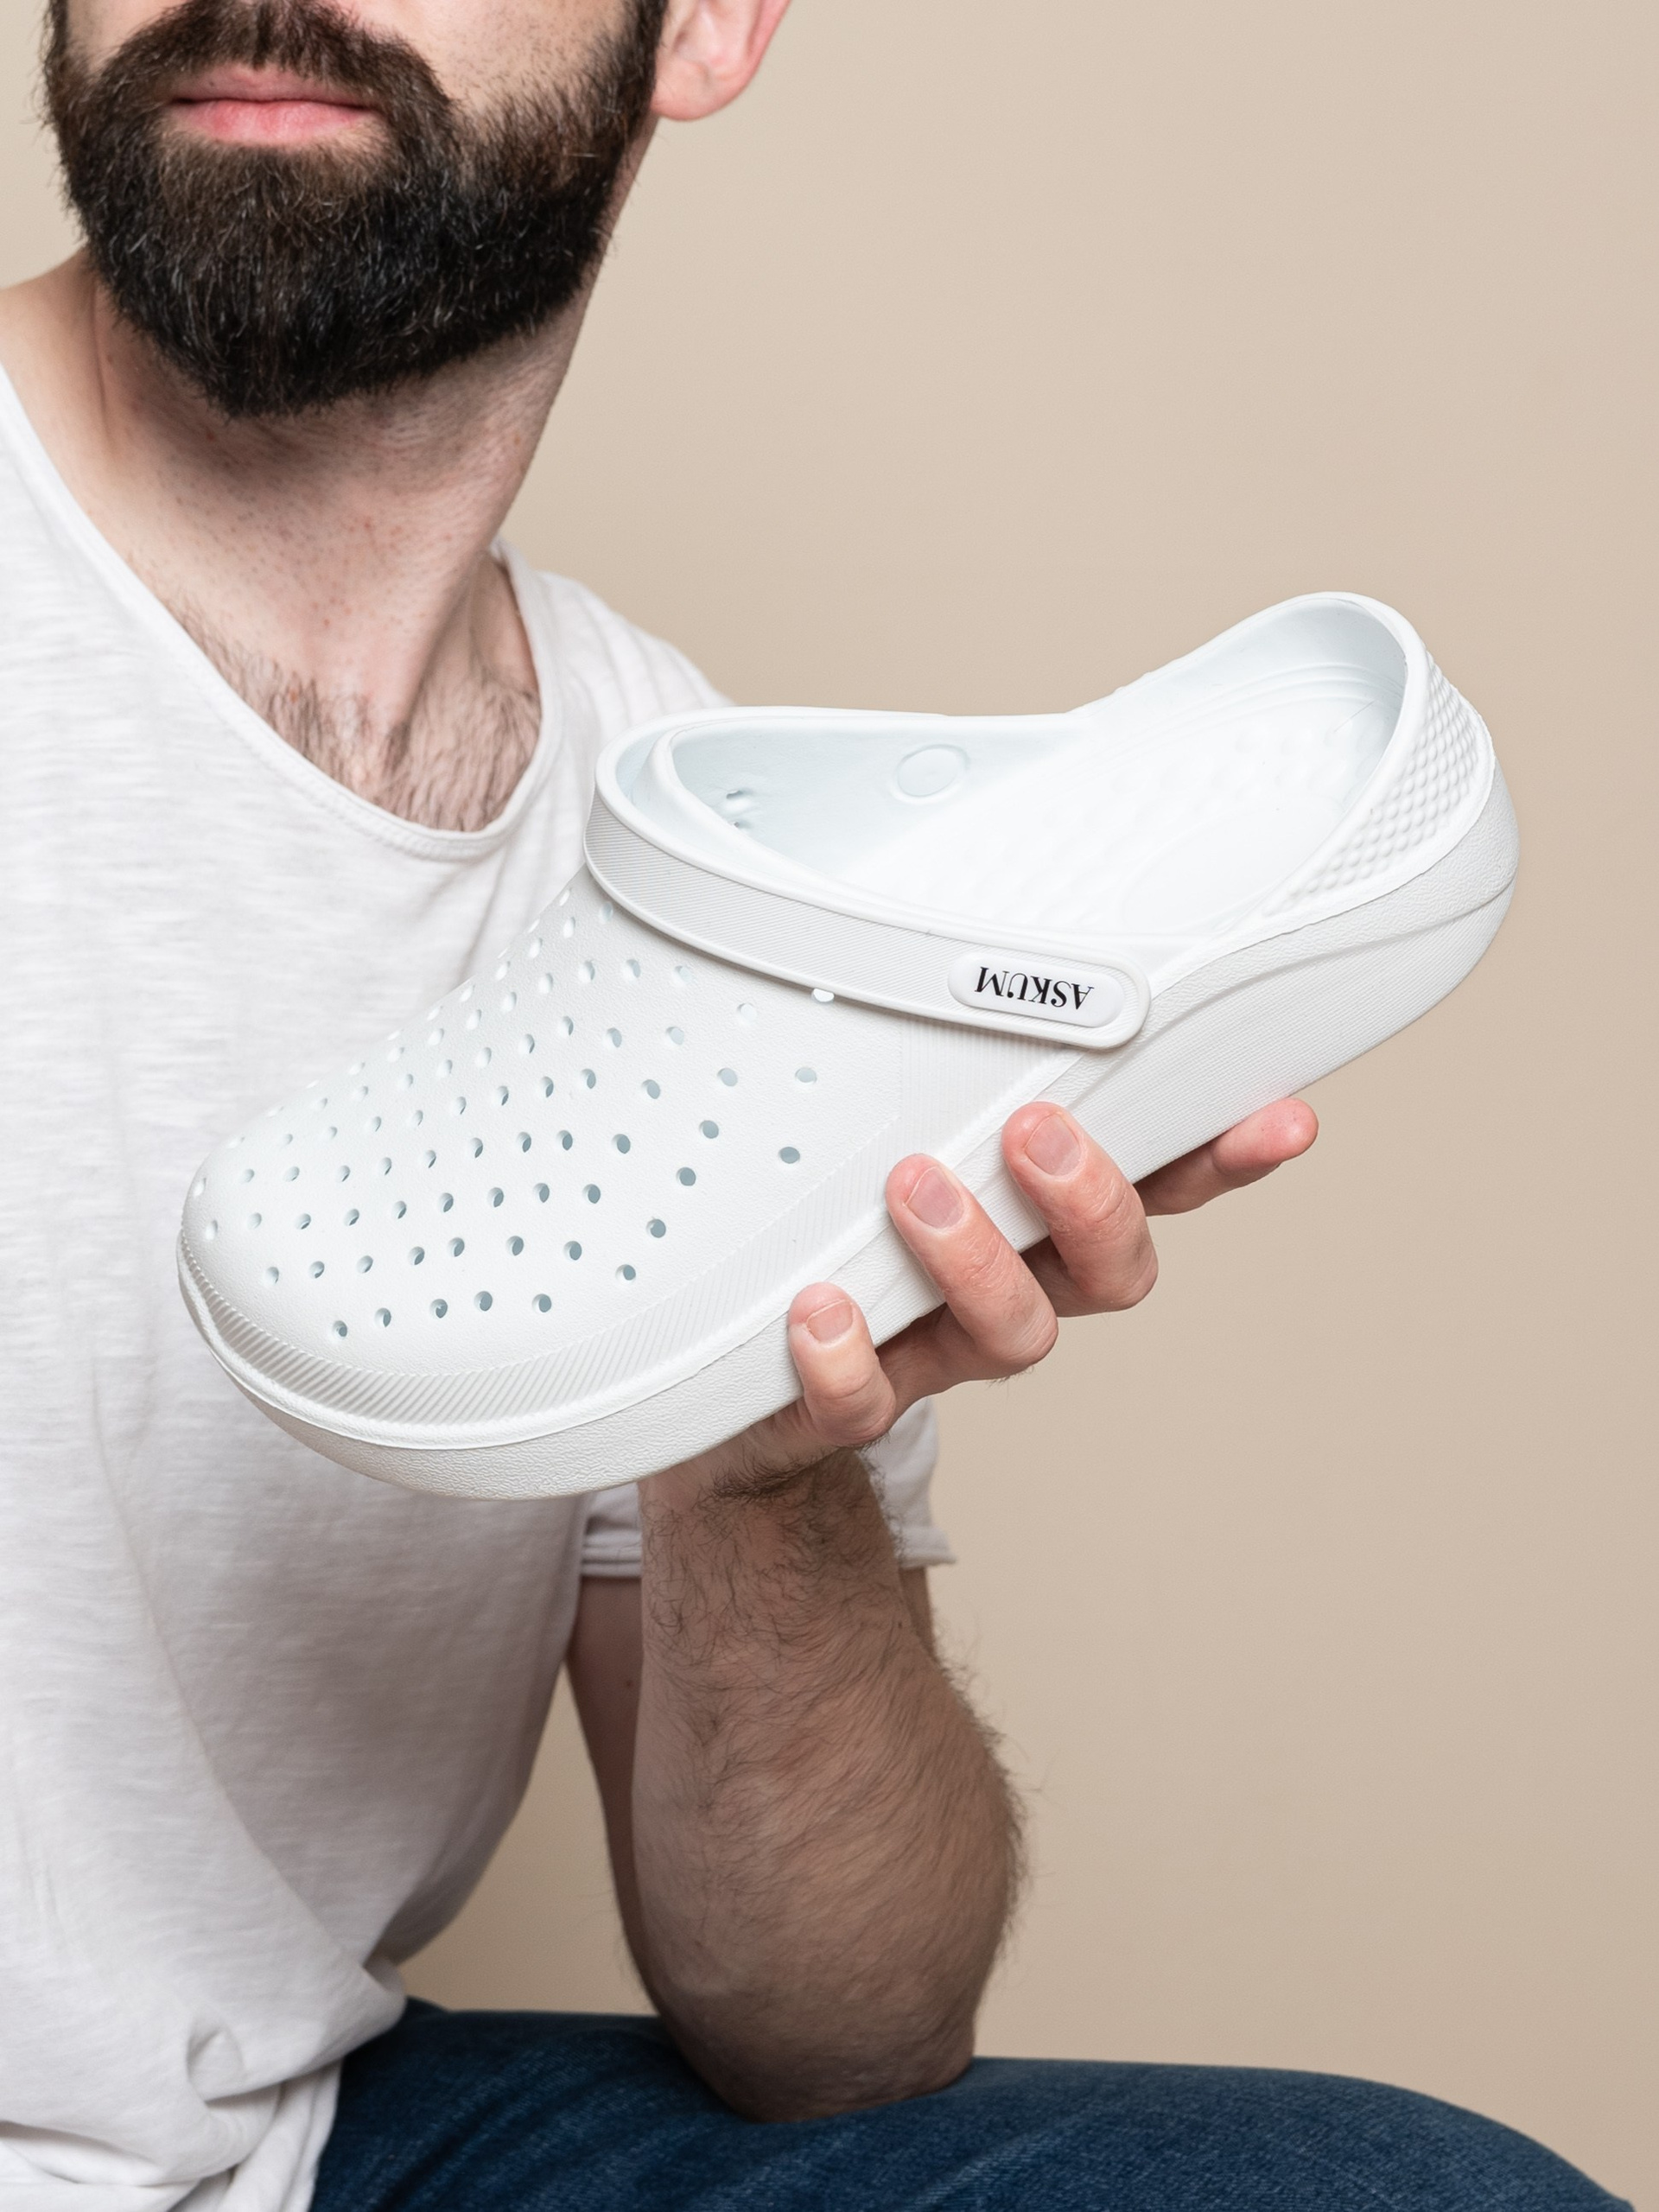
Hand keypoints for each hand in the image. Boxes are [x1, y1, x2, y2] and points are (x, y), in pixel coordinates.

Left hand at [655, 1098, 1316, 1495]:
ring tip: (911, 1188)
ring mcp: (940, 1347)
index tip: (1284, 1118)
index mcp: (1042, 1214)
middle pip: (1114, 1268)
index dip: (1227, 1156)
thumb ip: (932, 1054)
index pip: (1162, 1180)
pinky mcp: (853, 1400)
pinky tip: (819, 1309)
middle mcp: (1017, 1284)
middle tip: (1033, 1130)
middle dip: (1091, 1199)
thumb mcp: (890, 1121)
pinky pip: (867, 1405)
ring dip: (977, 1260)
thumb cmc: (836, 1222)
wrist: (737, 1375)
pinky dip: (847, 1363)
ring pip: (1016, 1335)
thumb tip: (941, 913)